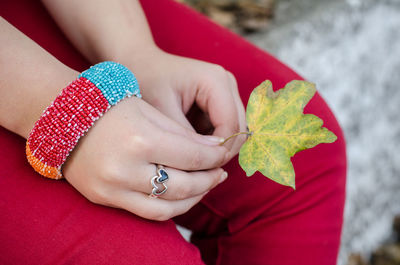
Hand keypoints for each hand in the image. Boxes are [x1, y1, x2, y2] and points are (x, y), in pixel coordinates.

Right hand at [63, 97, 227, 220]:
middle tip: (220, 173)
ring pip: (168, 207)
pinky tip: (183, 196)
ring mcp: (113, 188)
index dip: (215, 157)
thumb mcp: (149, 111)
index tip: (224, 154)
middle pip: (184, 186)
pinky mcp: (104, 198)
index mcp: (141, 140)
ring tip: (205, 186)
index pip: (193, 157)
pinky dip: (171, 208)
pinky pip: (147, 213)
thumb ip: (182, 134)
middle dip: (209, 180)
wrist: (62, 116)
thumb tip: (212, 150)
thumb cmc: (109, 106)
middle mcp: (127, 169)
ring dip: (194, 198)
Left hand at [126, 48, 246, 162]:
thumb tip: (206, 163)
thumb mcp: (162, 111)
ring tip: (191, 156)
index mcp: (215, 80)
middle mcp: (227, 82)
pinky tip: (192, 145)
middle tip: (196, 169)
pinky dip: (212, 140)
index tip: (199, 170)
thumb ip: (186, 137)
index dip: (219, 151)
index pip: (231, 125)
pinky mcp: (222, 99)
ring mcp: (227, 90)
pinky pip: (226, 127)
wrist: (141, 63)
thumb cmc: (147, 81)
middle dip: (221, 150)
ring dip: (217, 146)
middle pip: (239, 128)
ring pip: (235, 130)